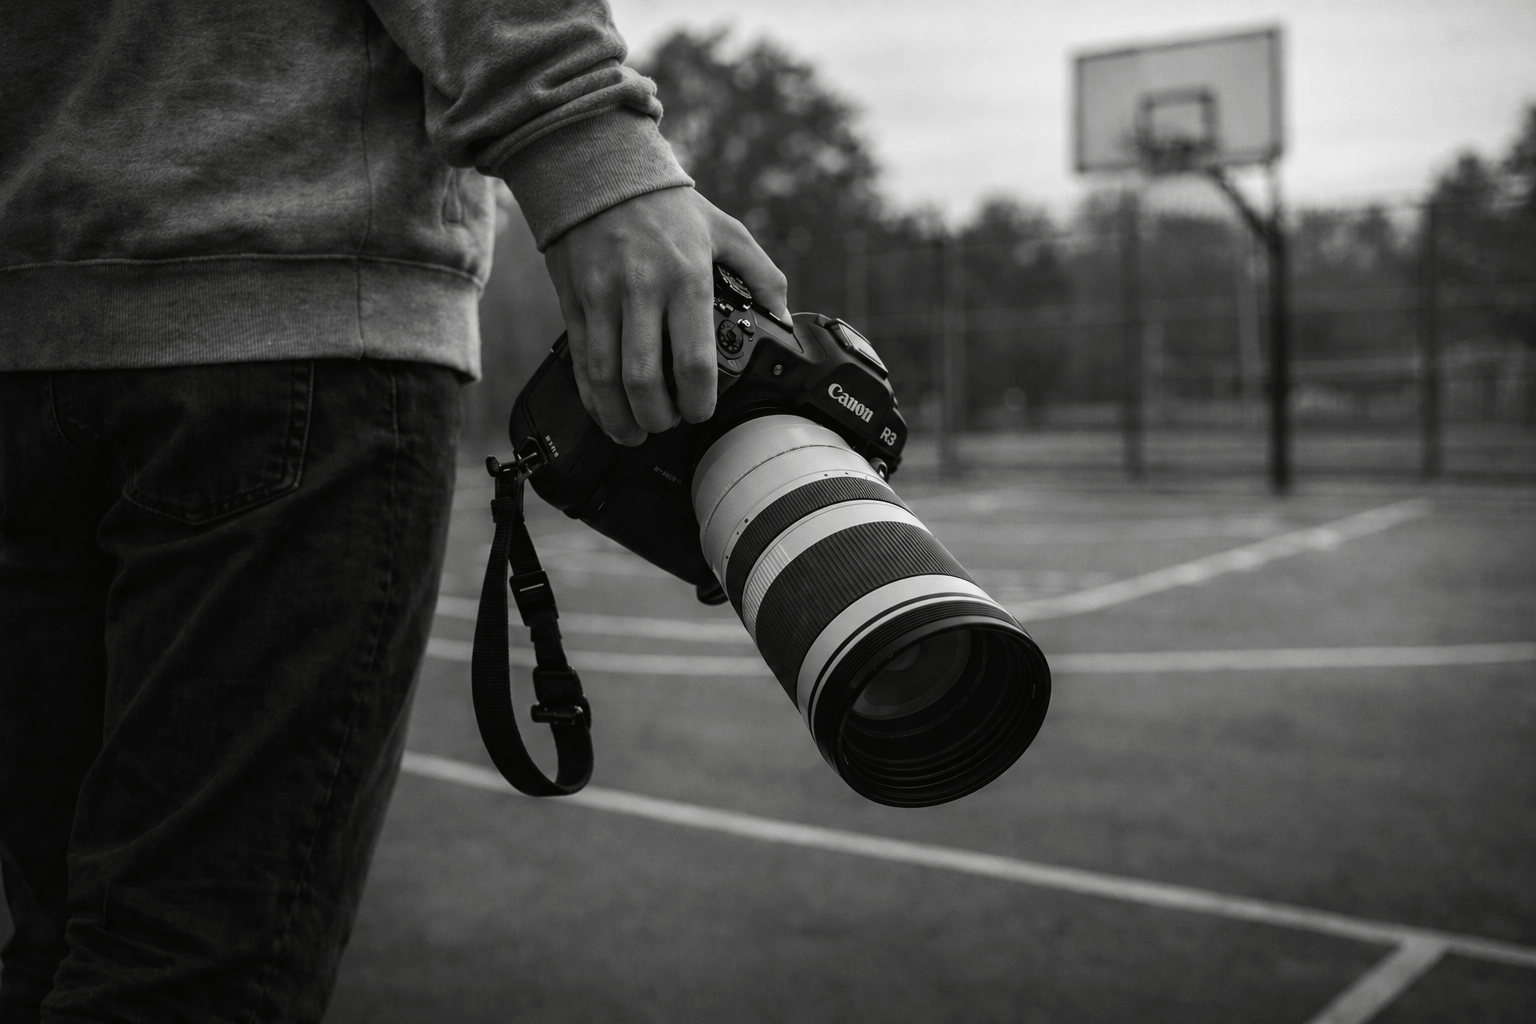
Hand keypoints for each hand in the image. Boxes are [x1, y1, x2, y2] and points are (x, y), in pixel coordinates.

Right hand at [544, 187, 789, 445]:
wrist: (596, 168)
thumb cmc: (666, 203)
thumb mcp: (724, 229)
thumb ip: (761, 273)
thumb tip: (782, 317)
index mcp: (686, 277)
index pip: (693, 360)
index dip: (698, 401)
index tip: (700, 412)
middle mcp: (641, 291)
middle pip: (645, 380)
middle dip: (658, 417)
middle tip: (668, 424)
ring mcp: (602, 298)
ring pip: (606, 378)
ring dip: (621, 417)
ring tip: (636, 432)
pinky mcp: (573, 302)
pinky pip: (580, 363)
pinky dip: (592, 398)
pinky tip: (606, 414)